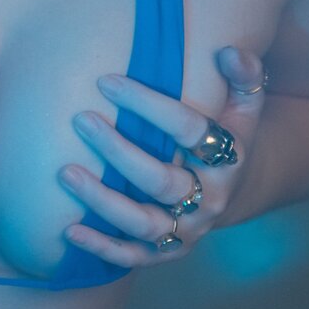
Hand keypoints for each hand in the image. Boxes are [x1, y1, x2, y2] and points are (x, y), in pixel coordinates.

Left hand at [57, 46, 266, 266]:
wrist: (234, 190)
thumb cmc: (226, 134)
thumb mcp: (243, 106)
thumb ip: (242, 76)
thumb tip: (229, 52)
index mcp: (227, 158)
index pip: (187, 129)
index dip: (147, 104)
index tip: (105, 81)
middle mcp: (209, 198)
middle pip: (160, 179)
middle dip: (117, 150)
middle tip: (81, 120)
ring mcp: (187, 229)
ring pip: (142, 222)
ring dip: (102, 201)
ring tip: (65, 172)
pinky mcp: (166, 252)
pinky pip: (132, 256)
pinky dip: (101, 247)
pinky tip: (69, 230)